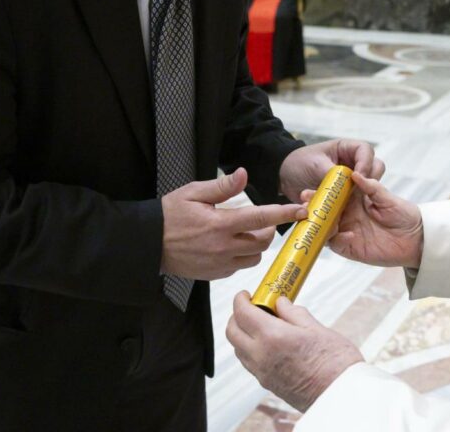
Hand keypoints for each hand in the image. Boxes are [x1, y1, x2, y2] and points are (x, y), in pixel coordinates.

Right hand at [160, 168, 306, 279]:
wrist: (147, 244)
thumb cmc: (168, 215)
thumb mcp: (193, 193)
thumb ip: (222, 186)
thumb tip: (244, 174)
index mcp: (221, 224)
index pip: (261, 217)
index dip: (285, 213)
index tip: (302, 211)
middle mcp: (223, 247)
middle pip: (263, 241)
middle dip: (269, 230)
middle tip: (262, 220)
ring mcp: (220, 264)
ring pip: (254, 257)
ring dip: (256, 245)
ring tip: (244, 232)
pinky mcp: (215, 274)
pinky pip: (239, 267)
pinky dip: (241, 256)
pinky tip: (229, 245)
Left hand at [226, 292, 362, 411]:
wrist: (340, 394)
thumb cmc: (335, 361)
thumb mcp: (316, 328)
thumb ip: (293, 313)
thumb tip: (280, 303)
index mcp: (273, 337)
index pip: (242, 313)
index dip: (240, 299)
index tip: (245, 294)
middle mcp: (261, 356)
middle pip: (232, 332)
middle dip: (236, 316)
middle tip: (251, 307)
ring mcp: (262, 372)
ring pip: (238, 348)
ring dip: (242, 333)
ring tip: (261, 324)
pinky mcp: (267, 383)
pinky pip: (248, 362)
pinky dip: (249, 348)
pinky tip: (268, 342)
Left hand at [279, 139, 384, 201]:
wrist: (283, 177)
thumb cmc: (298, 163)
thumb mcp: (315, 165)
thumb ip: (332, 174)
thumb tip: (346, 185)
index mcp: (346, 148)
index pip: (366, 151)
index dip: (366, 163)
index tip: (358, 177)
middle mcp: (352, 162)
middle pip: (374, 168)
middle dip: (369, 180)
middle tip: (360, 192)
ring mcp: (351, 179)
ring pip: (368, 185)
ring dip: (360, 194)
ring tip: (348, 202)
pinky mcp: (346, 193)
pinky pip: (356, 199)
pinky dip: (351, 205)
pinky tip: (341, 210)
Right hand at [303, 172, 422, 268]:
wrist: (417, 239)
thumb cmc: (405, 215)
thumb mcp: (388, 198)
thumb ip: (372, 188)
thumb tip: (355, 174)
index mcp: (355, 200)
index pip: (334, 194)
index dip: (323, 190)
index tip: (313, 186)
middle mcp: (348, 215)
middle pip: (324, 210)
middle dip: (313, 205)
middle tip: (306, 200)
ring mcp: (348, 231)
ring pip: (325, 227)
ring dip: (317, 222)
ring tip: (314, 216)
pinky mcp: (351, 247)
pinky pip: (337, 244)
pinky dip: (336, 238)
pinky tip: (344, 233)